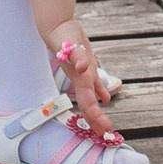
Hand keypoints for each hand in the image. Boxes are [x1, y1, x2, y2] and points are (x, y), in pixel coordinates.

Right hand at [48, 20, 114, 136]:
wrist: (56, 27)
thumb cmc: (63, 36)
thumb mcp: (71, 46)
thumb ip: (78, 57)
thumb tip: (83, 68)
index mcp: (79, 79)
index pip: (88, 103)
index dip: (96, 117)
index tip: (106, 128)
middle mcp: (81, 80)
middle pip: (89, 106)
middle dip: (96, 122)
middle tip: (106, 136)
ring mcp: (84, 75)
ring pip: (92, 98)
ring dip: (97, 112)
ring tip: (104, 126)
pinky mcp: (87, 67)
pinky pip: (95, 84)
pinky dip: (101, 92)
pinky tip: (106, 99)